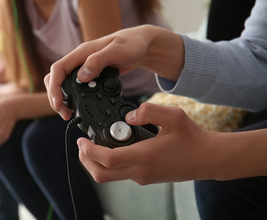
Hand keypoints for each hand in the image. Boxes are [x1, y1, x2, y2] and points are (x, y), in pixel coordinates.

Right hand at [45, 26, 150, 119]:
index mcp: (81, 53)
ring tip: (69, 114)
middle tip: (64, 113)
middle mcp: (79, 61)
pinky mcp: (91, 76)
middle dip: (55, 97)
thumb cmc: (131, 44)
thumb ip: (98, 61)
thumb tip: (81, 76)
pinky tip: (80, 108)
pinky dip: (74, 99)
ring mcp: (84, 69)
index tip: (59, 102)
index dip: (54, 87)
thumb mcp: (116, 51)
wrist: (141, 45)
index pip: (58, 69)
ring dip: (63, 99)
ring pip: (64, 84)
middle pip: (56, 79)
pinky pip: (76, 88)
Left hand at [77, 102, 215, 184]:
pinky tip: (111, 148)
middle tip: (82, 145)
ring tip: (93, 145)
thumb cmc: (192, 138)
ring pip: (109, 176)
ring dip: (96, 163)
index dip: (90, 151)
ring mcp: (142, 177)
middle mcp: (140, 171)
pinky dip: (109, 164)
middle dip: (86, 161)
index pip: (108, 159)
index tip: (82, 140)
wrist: (208, 159)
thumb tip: (130, 115)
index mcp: (144, 156)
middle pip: (102, 174)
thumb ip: (150, 111)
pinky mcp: (145, 178)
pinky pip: (120, 174)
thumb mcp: (174, 116)